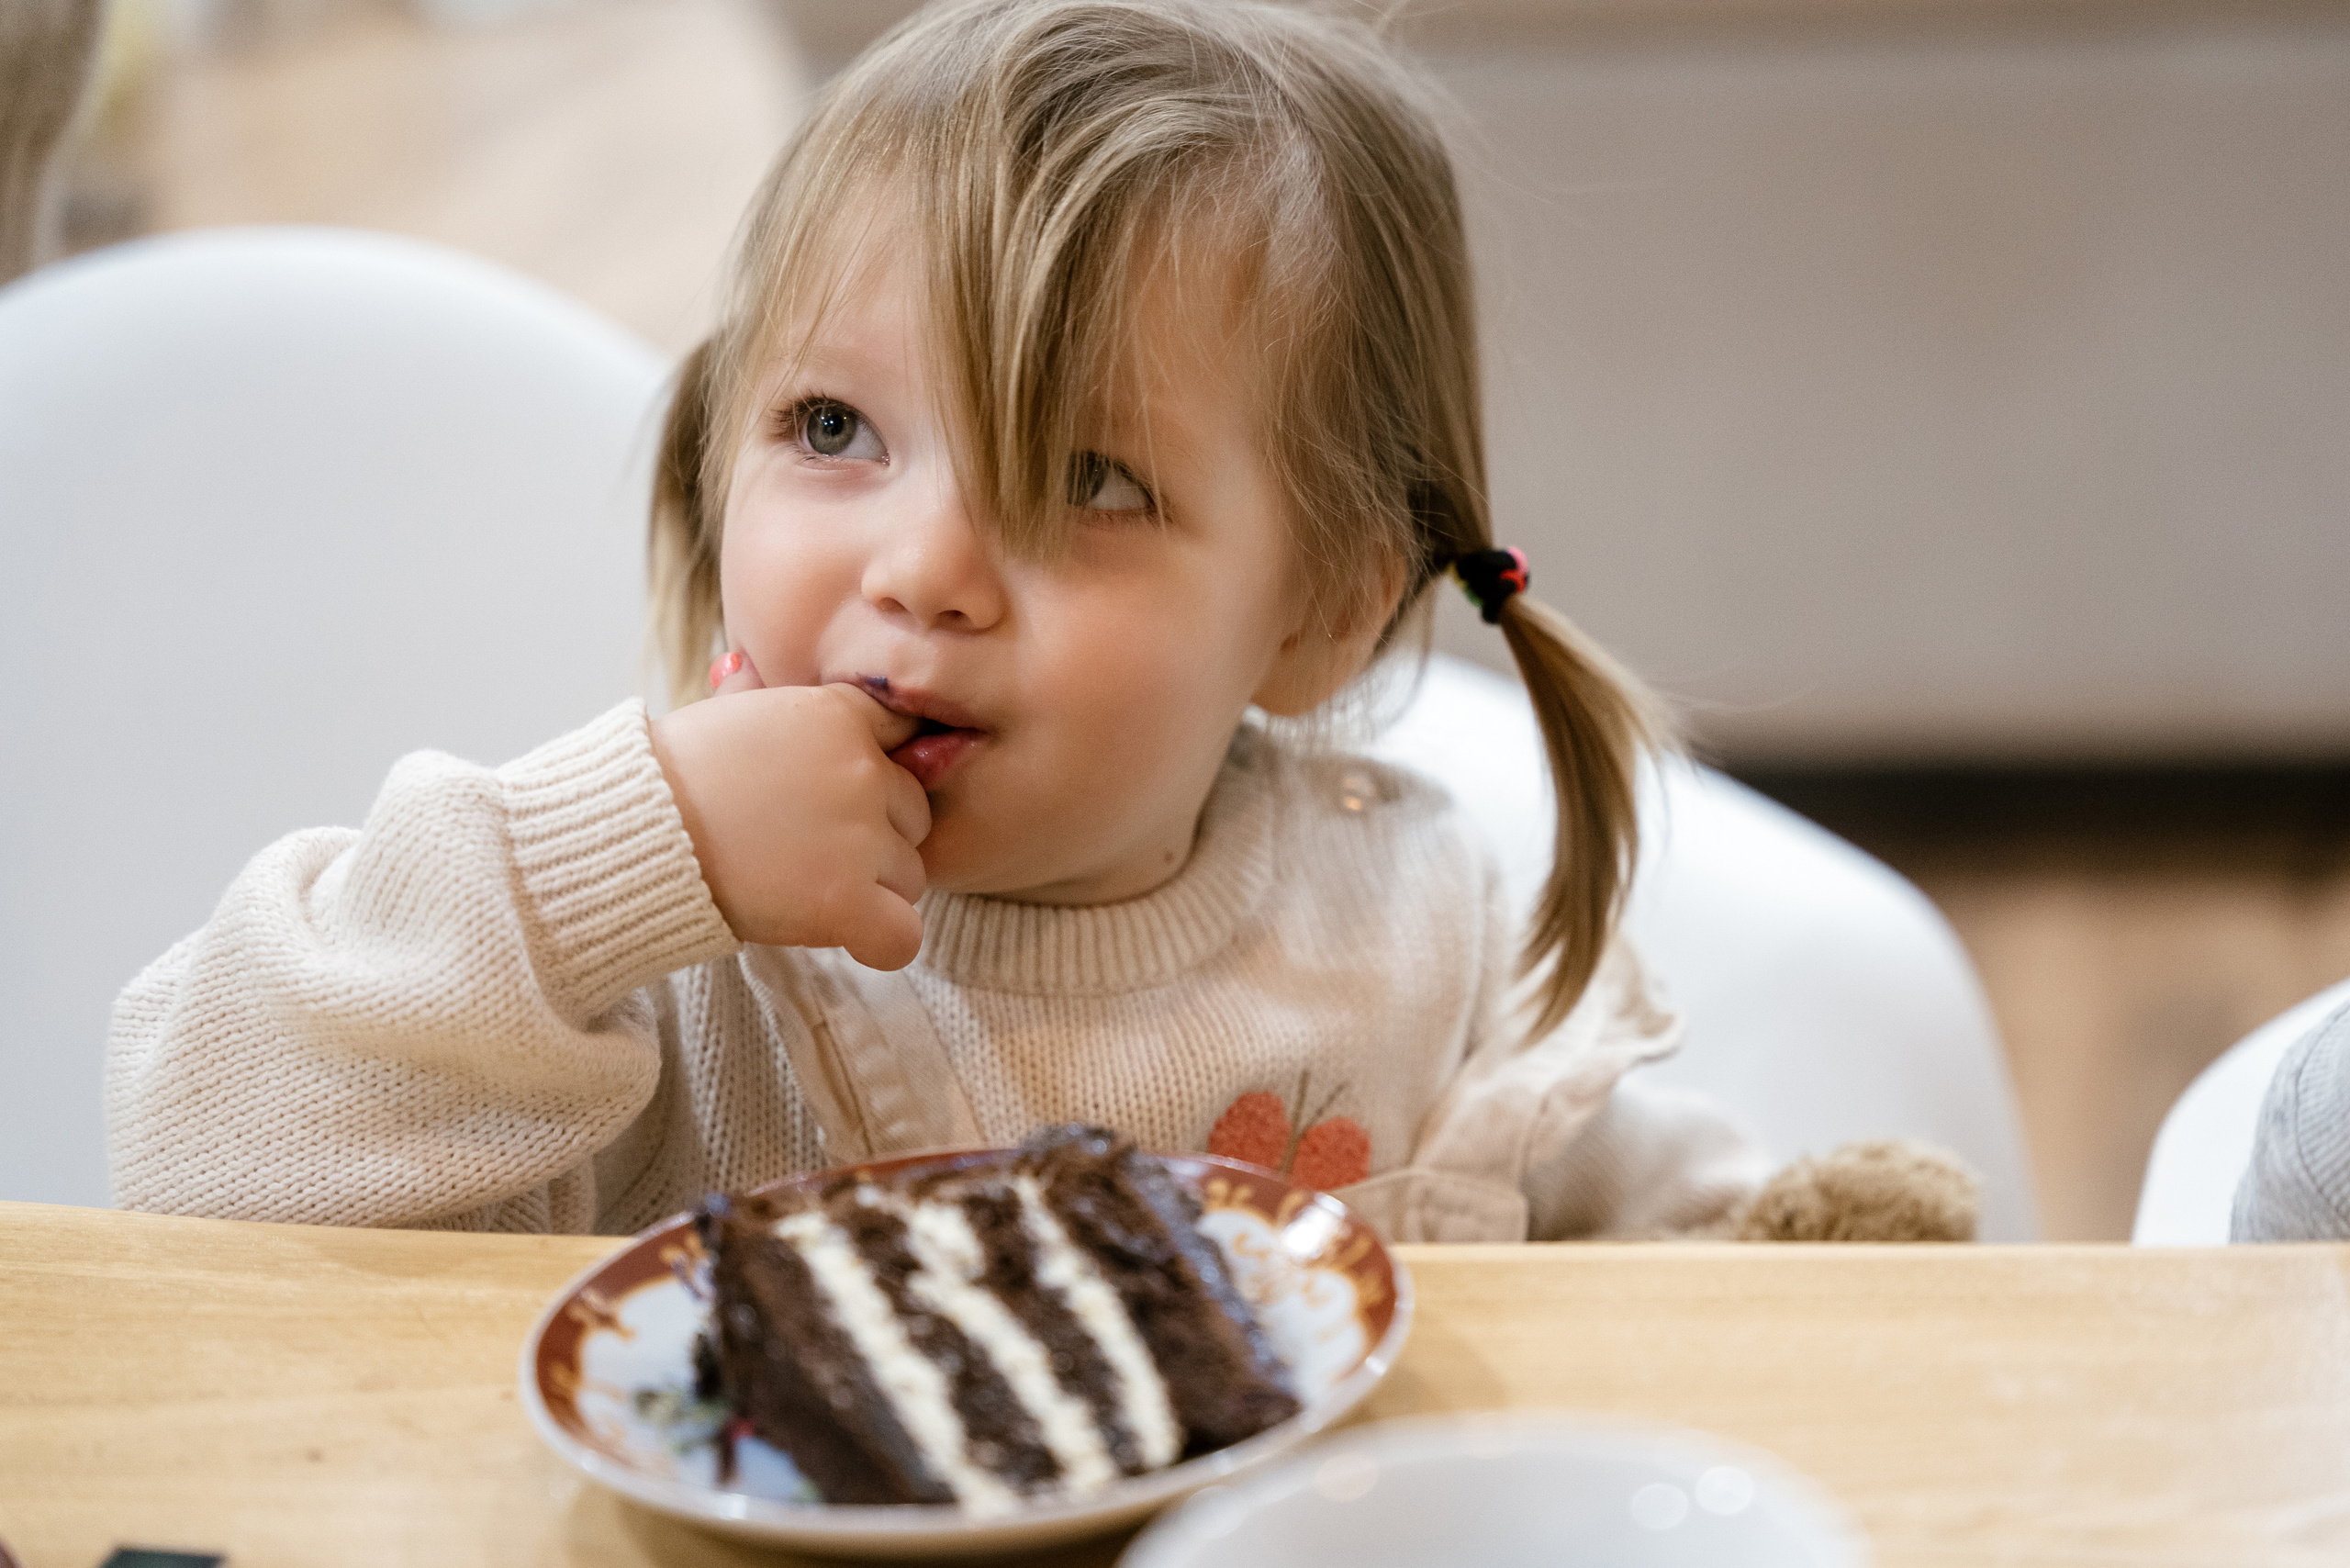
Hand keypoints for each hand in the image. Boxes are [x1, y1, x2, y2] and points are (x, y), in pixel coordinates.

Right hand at [650, 650, 928, 968]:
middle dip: (876, 837)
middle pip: (914, 815)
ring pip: (910, 876)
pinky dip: (881, 942)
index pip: (905, 738)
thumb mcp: (721, 715)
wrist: (635, 833)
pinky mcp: (846, 901)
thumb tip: (739, 666)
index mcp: (840, 714)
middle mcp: (862, 769)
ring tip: (803, 884)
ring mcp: (860, 837)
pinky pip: (903, 935)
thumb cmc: (669, 776)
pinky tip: (847, 934)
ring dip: (873, 890)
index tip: (838, 797)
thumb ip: (755, 695)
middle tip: (806, 848)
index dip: (877, 774)